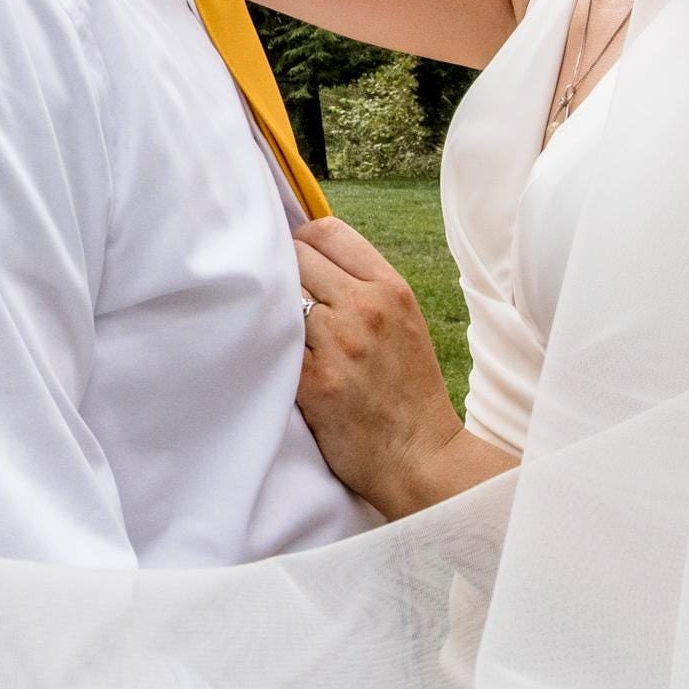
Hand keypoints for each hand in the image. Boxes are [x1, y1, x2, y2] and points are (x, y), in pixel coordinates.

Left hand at [294, 216, 506, 518]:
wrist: (420, 456)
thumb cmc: (407, 390)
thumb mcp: (401, 322)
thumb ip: (362, 287)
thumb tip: (307, 253)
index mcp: (390, 289)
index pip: (326, 231)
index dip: (302, 243)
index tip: (297, 265)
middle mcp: (365, 308)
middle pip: (295, 258)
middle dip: (284, 276)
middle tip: (284, 305)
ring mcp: (338, 344)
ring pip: (279, 298)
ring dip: (272, 313)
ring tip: (278, 334)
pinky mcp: (314, 382)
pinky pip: (272, 344)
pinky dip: (268, 348)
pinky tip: (274, 361)